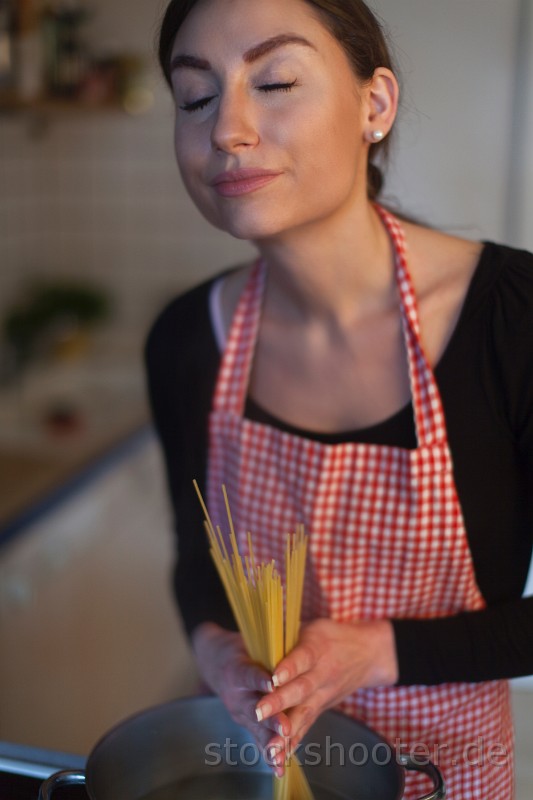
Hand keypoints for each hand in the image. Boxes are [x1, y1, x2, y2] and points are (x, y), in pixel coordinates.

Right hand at [191, 622, 289, 773]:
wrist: (215, 661)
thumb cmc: (239, 647)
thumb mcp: (249, 641)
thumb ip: (267, 646)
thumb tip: (289, 634)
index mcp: (235, 669)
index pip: (248, 673)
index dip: (259, 679)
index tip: (272, 683)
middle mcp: (235, 694)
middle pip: (253, 707)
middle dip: (270, 718)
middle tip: (284, 727)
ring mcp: (240, 712)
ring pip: (256, 728)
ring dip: (270, 741)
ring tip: (282, 753)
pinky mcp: (246, 723)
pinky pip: (258, 740)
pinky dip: (268, 753)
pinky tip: (278, 766)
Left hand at [254, 618, 398, 771]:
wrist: (368, 654)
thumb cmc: (333, 636)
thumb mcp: (313, 626)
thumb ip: (288, 633)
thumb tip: (260, 632)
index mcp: (317, 649)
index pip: (301, 659)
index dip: (288, 668)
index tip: (273, 677)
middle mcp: (322, 674)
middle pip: (300, 689)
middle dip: (279, 702)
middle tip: (259, 711)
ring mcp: (324, 695)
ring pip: (304, 714)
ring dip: (286, 732)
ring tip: (270, 748)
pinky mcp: (322, 708)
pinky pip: (307, 726)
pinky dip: (293, 743)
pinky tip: (280, 758)